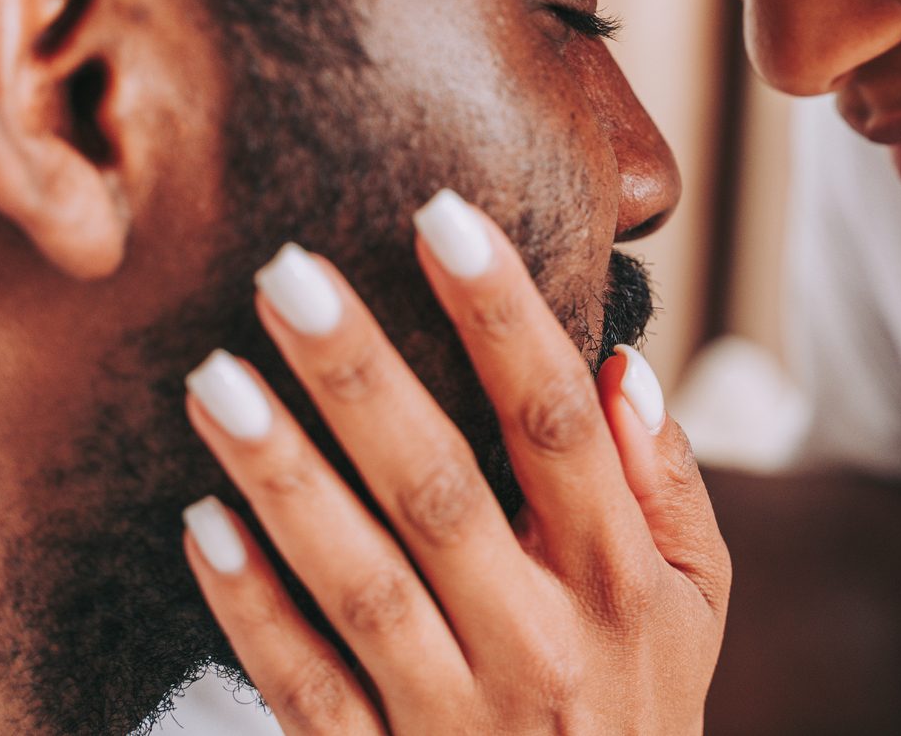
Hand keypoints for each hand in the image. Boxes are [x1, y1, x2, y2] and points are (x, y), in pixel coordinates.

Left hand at [178, 189, 730, 732]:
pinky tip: (203, 524)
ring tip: (213, 380)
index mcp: (622, 583)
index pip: (559, 426)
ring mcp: (457, 717)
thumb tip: (621, 364)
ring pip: (362, 583)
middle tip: (286, 273)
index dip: (503, 316)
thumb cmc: (636, 709)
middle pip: (442, 490)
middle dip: (362, 376)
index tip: (442, 215)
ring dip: (284, 477)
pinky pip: (308, 690)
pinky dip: (254, 610)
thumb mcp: (696, 609)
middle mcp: (543, 644)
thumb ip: (667, 486)